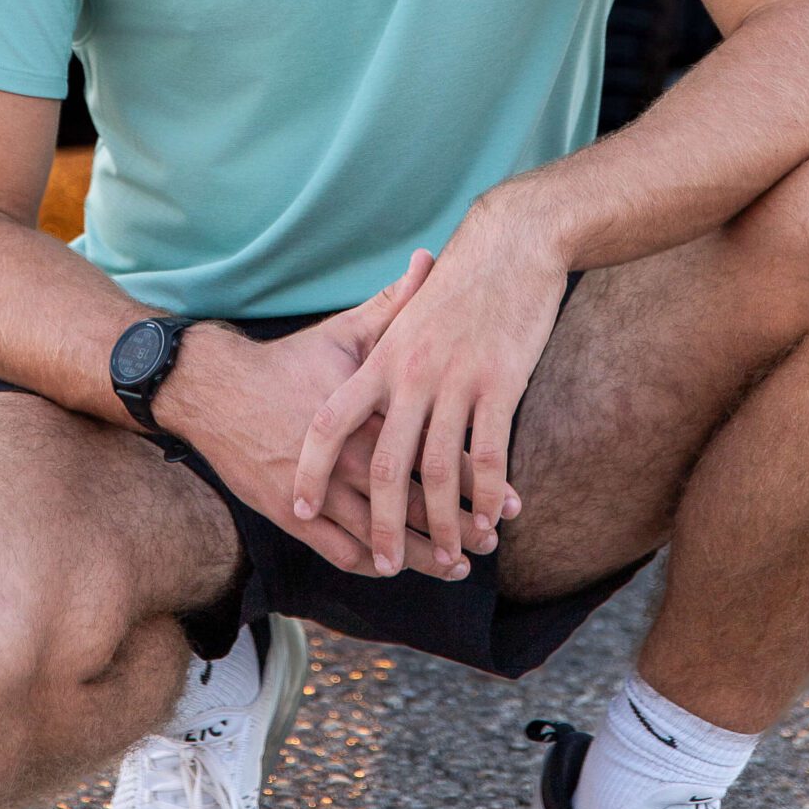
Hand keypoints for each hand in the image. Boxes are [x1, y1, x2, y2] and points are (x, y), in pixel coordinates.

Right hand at [162, 251, 517, 580]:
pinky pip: (338, 550)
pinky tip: (391, 568)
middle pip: (418, 501)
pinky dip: (368, 563)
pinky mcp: (293, 511)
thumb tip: (430, 261)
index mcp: (374, 412)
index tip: (514, 501)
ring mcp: (323, 488)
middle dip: (458, 526)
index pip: (437, 452)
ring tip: (455, 566)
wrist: (218, 389)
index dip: (479, 480)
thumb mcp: (345, 332)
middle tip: (491, 542)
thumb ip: (395, 305)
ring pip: (382, 534)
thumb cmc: (290, 360)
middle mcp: (352, 454)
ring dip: (422, 556)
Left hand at [292, 200, 566, 577]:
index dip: (312, 467)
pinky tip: (492, 518)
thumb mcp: (410, 315)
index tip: (298, 506)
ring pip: (442, 470)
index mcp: (382, 358)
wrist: (510, 244)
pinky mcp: (500, 382)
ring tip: (452, 558)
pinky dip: (489, 494)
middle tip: (385, 563)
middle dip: (385, 523)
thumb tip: (364, 395)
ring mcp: (456, 380)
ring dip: (446, 524)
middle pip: (388, 464)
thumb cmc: (461, 281)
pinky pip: (490, 453)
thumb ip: (383, 351)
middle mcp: (411, 373)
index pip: (330, 422)